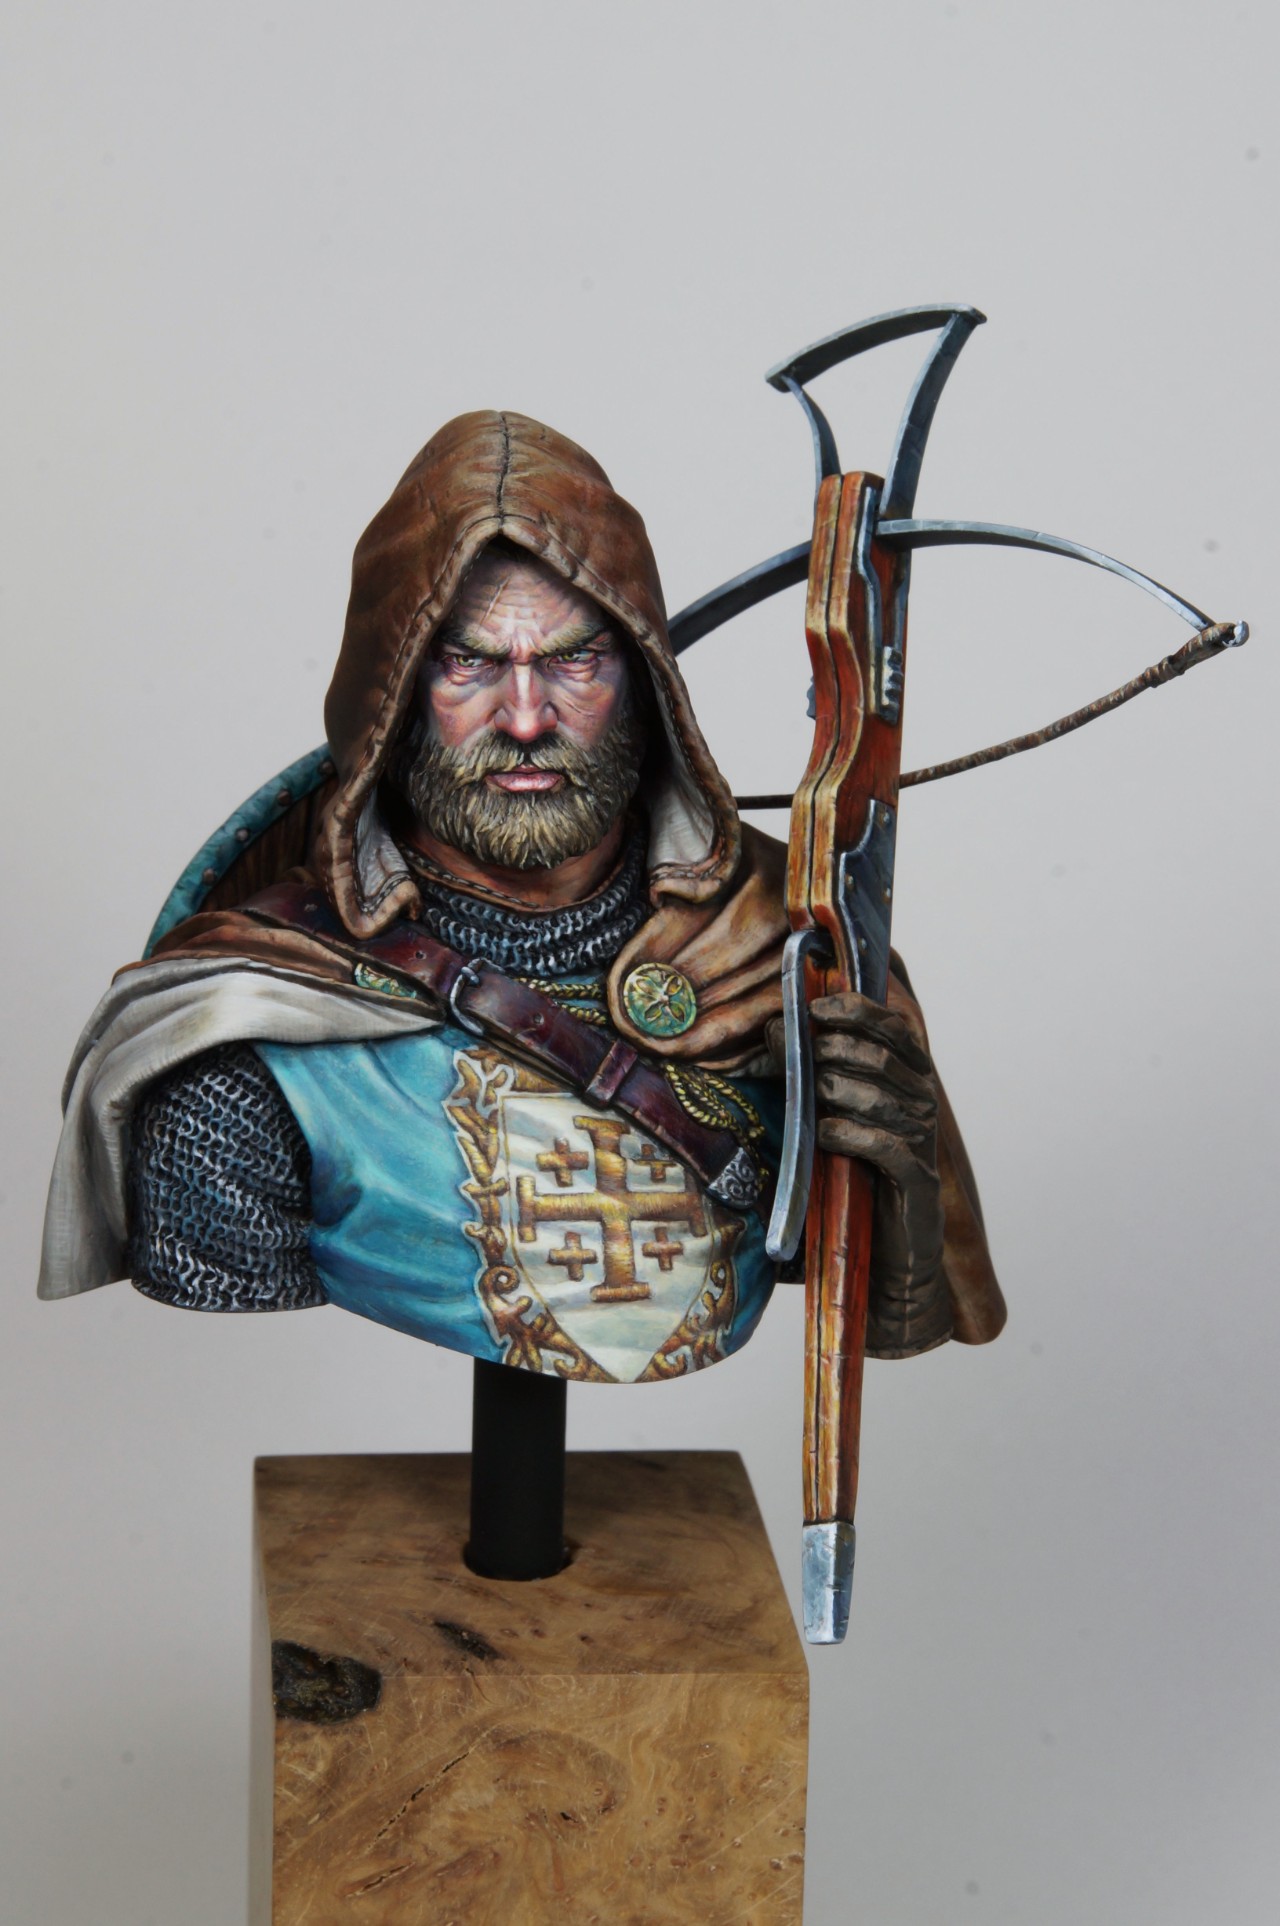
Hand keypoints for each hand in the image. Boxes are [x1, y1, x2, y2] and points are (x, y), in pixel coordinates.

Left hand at [809, 990, 950, 1356]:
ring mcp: (921, 1141)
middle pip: (879, 1056)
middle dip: (830, 1049)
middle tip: (794, 1056)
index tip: (817, 1006)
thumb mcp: (831, 1117)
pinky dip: (848, 1135)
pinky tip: (825, 1137)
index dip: (859, 1009)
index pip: (894, 1027)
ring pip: (878, 1096)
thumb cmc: (850, 1180)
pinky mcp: (915, 1180)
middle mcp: (921, 1103)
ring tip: (807, 1098)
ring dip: (833, 1090)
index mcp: (906, 1079)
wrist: (884, 1258)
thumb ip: (813, 1075)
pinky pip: (882, 1145)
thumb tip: (773, 1030)